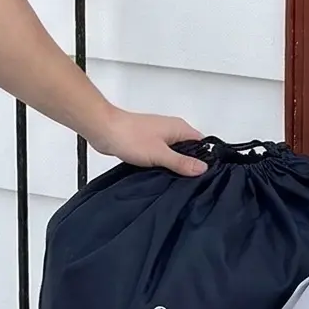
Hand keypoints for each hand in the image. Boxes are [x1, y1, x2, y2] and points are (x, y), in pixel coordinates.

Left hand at [87, 106, 205, 176]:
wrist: (104, 130)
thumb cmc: (129, 136)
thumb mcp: (160, 154)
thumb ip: (182, 163)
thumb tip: (202, 168)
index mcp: (179, 128)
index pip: (202, 143)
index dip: (204, 158)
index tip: (204, 174)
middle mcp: (171, 129)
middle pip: (189, 149)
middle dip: (189, 164)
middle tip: (189, 180)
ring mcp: (159, 135)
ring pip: (174, 153)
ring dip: (173, 164)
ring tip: (173, 178)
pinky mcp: (147, 142)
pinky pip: (161, 154)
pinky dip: (161, 163)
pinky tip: (159, 173)